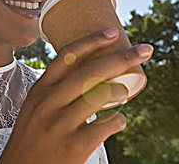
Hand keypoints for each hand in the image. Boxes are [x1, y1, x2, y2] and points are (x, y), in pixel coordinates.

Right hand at [0, 28, 152, 163]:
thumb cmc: (32, 139)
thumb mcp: (36, 108)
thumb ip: (57, 91)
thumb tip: (94, 74)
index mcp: (39, 90)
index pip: (67, 55)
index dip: (92, 40)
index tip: (113, 32)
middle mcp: (48, 103)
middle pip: (91, 71)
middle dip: (123, 57)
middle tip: (146, 49)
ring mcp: (60, 124)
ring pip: (101, 95)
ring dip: (120, 90)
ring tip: (125, 92)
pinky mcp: (74, 146)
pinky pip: (107, 126)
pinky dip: (119, 120)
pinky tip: (118, 121)